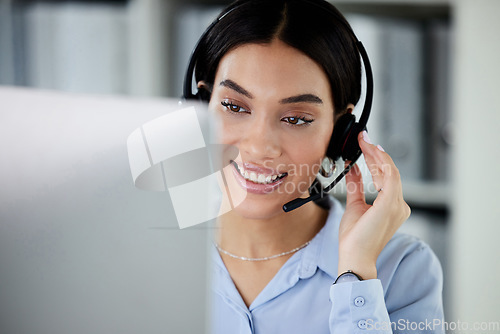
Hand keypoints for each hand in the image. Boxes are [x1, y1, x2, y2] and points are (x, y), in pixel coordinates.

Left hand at [337, 131, 410, 279]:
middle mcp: (399, 205)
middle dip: (375, 152)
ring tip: (364, 141)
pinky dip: (381, 163)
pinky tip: (372, 152)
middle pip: (388, 171)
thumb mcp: (354, 204)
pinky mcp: (390, 204)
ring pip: (390, 171)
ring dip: (376, 154)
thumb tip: (353, 168)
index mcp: (392, 206)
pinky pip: (390, 177)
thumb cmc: (355, 238)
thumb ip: (356, 185)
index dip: (375, 158)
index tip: (364, 144)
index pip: (385, 176)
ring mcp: (397, 205)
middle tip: (363, 137)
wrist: (354, 256)